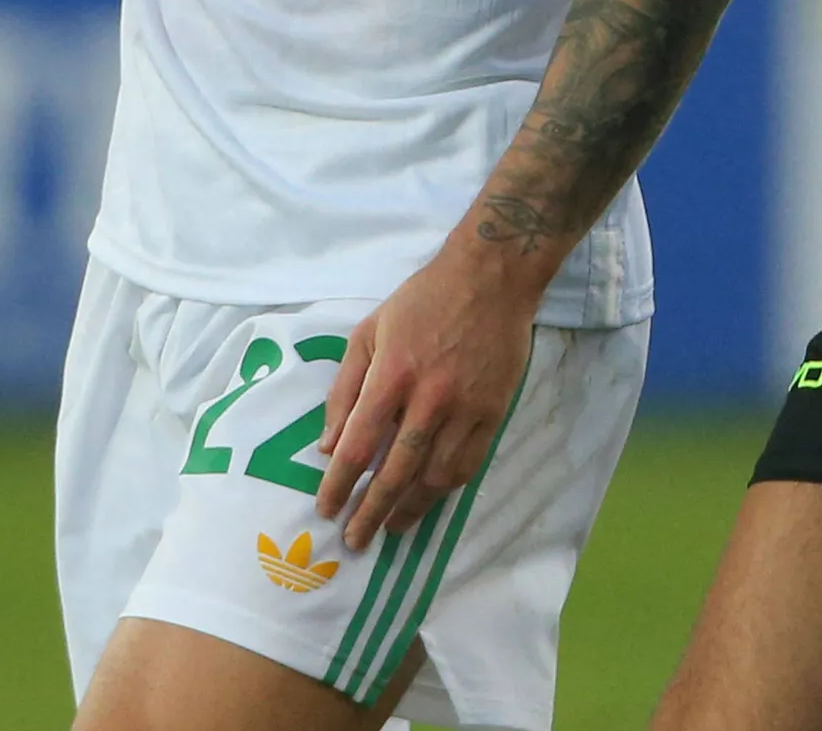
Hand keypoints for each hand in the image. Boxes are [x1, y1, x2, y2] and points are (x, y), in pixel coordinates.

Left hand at [315, 235, 544, 552]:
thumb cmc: (421, 301)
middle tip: (355, 541)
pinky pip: (468, 464)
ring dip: (410, 509)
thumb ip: (345, 389)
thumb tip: (328, 445)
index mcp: (391, 374)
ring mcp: (466, 408)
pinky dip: (446, 488)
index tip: (327, 510)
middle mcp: (428, 398)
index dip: (340, 485)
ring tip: (391, 527)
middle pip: (395, 472)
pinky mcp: (494, 412)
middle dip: (371, 512)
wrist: (491, 279)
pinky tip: (429, 499)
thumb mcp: (368, 331)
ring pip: (434, 477)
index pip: (357, 445)